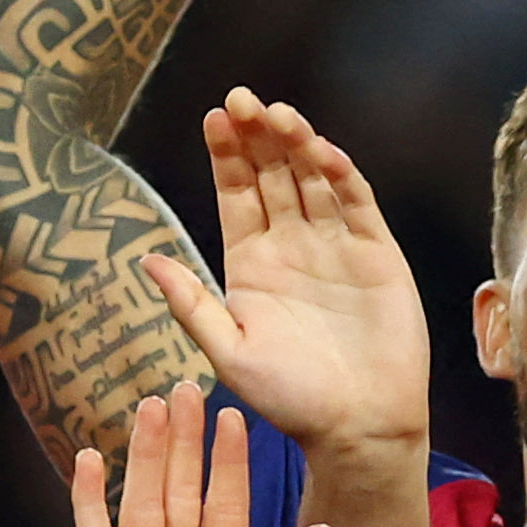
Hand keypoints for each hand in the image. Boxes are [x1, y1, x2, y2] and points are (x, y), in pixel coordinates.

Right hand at [73, 386, 333, 526]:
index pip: (225, 508)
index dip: (230, 464)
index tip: (235, 418)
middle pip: (181, 494)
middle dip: (184, 443)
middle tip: (184, 387)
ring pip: (141, 504)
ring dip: (144, 455)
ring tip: (148, 405)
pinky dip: (88, 500)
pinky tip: (86, 457)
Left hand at [145, 91, 426, 454]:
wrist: (359, 427)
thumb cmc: (292, 399)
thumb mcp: (229, 353)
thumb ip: (191, 304)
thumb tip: (147, 259)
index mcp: (251, 263)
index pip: (236, 193)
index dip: (225, 154)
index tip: (214, 118)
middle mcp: (292, 246)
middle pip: (272, 174)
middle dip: (258, 135)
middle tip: (243, 99)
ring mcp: (337, 248)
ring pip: (314, 180)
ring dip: (297, 144)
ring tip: (279, 114)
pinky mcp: (378, 256)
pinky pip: (358, 206)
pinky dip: (342, 176)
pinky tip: (322, 151)